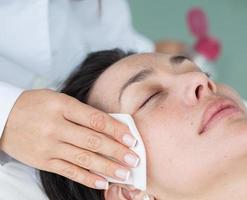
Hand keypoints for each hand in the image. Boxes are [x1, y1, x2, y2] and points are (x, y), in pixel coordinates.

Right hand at [0, 89, 138, 188]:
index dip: (116, 130)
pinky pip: (69, 171)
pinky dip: (87, 178)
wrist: (3, 117)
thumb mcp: (59, 100)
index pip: (95, 120)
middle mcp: (56, 127)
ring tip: (124, 174)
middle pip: (93, 141)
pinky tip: (102, 182)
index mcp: (62, 106)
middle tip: (134, 159)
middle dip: (117, 152)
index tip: (132, 138)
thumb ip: (83, 112)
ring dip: (107, 168)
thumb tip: (111, 126)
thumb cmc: (36, 105)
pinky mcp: (43, 161)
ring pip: (83, 159)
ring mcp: (49, 146)